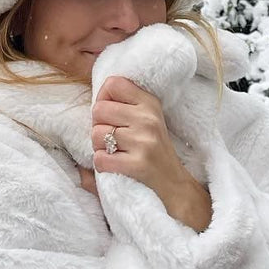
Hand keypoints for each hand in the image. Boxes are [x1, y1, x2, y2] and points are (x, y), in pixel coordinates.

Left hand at [88, 75, 211, 232]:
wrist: (174, 184)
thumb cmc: (153, 150)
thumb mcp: (146, 119)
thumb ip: (124, 104)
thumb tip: (94, 98)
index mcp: (150, 103)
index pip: (113, 84)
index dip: (103, 97)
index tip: (109, 113)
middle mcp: (148, 119)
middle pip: (98, 110)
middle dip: (99, 125)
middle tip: (112, 137)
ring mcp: (144, 142)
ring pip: (96, 134)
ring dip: (99, 147)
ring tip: (115, 152)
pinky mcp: (138, 165)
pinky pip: (100, 158)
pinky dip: (102, 165)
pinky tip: (115, 166)